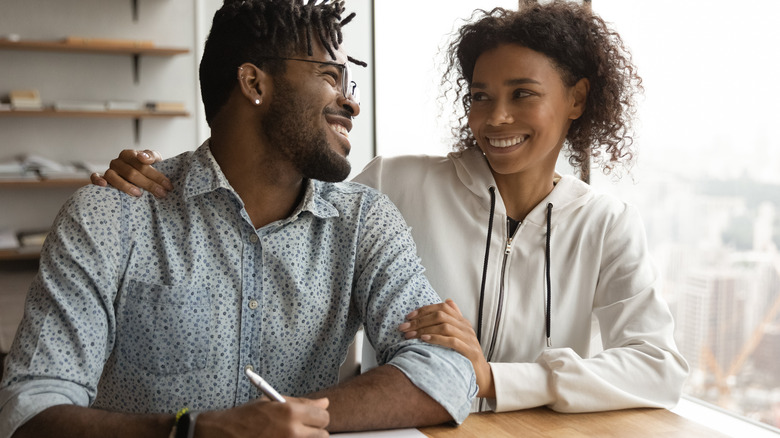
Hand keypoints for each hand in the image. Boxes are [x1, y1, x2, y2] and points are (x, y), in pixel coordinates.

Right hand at [90, 149, 170, 197]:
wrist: (140, 175)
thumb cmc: (146, 168)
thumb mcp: (154, 159)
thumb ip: (152, 156)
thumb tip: (143, 158)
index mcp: (130, 154)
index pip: (142, 163)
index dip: (156, 175)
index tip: (167, 185)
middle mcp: (118, 161)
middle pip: (131, 172)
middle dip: (148, 184)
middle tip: (161, 193)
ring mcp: (109, 170)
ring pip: (113, 176)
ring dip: (126, 186)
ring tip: (139, 194)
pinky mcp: (101, 179)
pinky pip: (95, 178)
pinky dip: (97, 180)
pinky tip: (104, 186)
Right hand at [195, 396, 329, 437]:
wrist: (225, 434)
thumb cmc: (247, 416)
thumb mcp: (273, 403)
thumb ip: (302, 403)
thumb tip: (324, 403)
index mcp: (291, 412)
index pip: (323, 416)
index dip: (318, 416)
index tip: (312, 417)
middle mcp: (292, 431)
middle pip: (323, 434)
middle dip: (315, 430)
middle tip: (301, 428)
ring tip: (291, 435)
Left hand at [399, 299, 494, 397]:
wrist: (482, 376)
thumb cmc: (465, 356)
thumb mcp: (459, 335)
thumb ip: (453, 319)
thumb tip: (448, 300)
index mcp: (462, 321)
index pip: (442, 307)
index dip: (424, 310)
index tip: (408, 317)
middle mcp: (466, 327)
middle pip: (441, 316)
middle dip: (419, 320)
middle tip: (404, 327)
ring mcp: (469, 339)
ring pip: (445, 326)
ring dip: (424, 329)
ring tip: (410, 335)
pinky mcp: (470, 351)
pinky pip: (452, 341)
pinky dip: (436, 338)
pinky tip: (424, 339)